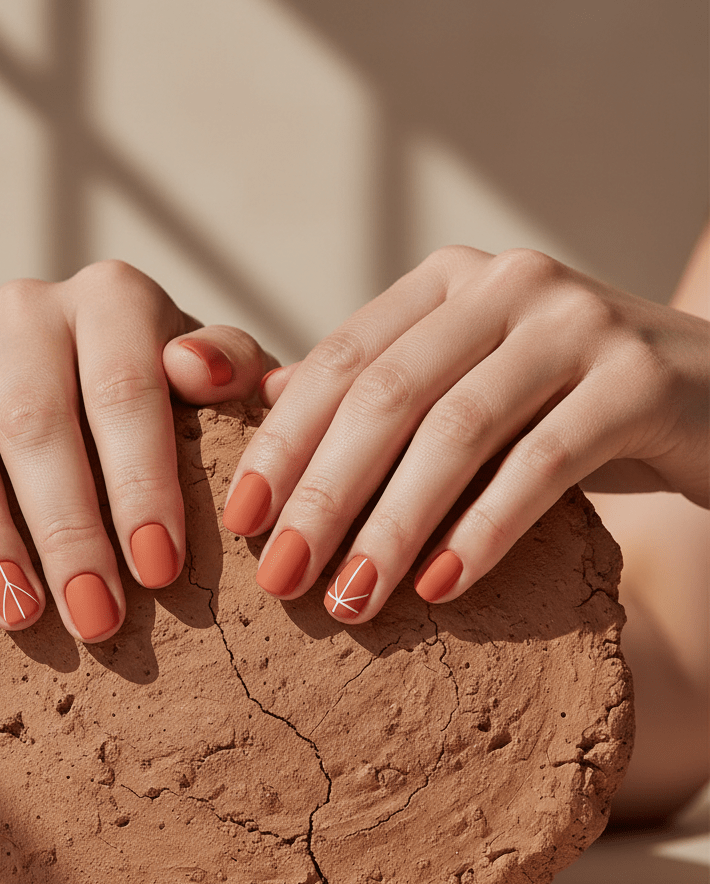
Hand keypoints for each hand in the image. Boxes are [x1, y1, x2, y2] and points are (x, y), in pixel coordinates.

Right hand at [0, 260, 273, 641]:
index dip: (140, 482)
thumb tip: (195, 369)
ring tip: (20, 613)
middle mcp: (28, 313)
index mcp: (112, 298)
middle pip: (33, 421)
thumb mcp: (224, 374)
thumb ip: (232, 365)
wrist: (106, 371)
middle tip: (97, 616)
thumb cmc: (180, 392)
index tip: (160, 568)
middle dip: (66, 528)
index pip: (123, 389)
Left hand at [226, 246, 708, 621]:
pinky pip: (542, 464)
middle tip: (279, 578)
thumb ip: (374, 384)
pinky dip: (483, 531)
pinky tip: (440, 588)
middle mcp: (507, 284)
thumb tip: (261, 399)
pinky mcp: (641, 379)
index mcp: (447, 284)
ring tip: (350, 600)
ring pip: (457, 431)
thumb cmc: (563, 406)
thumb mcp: (463, 386)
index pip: (340, 361)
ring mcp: (578, 322)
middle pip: (386, 395)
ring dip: (392, 526)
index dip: (282, 442)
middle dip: (322, 494)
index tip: (241, 520)